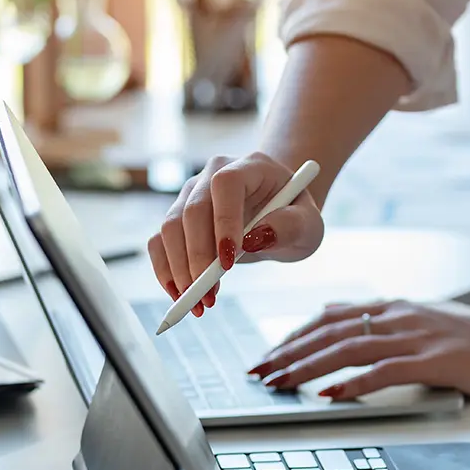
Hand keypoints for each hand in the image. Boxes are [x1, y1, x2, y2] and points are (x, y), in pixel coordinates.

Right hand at [147, 153, 323, 315]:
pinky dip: (165, 271)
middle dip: (198, 258)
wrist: (279, 213)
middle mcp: (213, 174)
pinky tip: (181, 296)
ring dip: (180, 270)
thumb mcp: (309, 224)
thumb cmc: (295, 216)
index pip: (226, 184)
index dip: (224, 220)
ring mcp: (191, 194)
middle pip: (192, 210)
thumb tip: (253, 238)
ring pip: (170, 228)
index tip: (229, 262)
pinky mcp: (178, 218)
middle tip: (209, 296)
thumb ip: (290, 226)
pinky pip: (159, 242)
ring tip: (201, 303)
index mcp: (251, 166)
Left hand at [248, 300, 469, 399]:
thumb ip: (379, 321)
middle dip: (289, 352)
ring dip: (308, 367)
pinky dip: (354, 383)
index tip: (267, 354)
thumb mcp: (418, 320)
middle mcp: (397, 317)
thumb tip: (336, 318)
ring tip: (280, 382)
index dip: (294, 336)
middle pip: (330, 332)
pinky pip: (385, 371)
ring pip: (349, 348)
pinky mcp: (434, 361)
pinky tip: (331, 394)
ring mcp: (415, 337)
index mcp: (392, 308)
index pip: (330, 318)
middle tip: (258, 372)